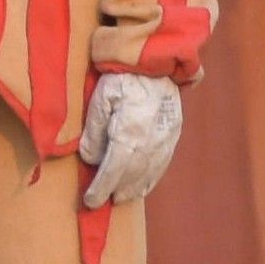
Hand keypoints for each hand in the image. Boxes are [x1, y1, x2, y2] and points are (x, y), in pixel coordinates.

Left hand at [72, 71, 185, 209]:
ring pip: (150, 171)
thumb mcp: (100, 100)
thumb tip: (91, 158)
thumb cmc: (122, 78)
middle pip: (133, 175)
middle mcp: (152, 140)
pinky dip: (152, 177)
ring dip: (135, 188)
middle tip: (103, 201)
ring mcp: (166, 138)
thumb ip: (94, 131)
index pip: (114, 169)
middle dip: (117, 190)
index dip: (102, 187)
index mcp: (130, 132)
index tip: (90, 201)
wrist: (155, 61)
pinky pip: (163, 162)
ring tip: (121, 198)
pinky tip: (143, 185)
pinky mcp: (174, 132)